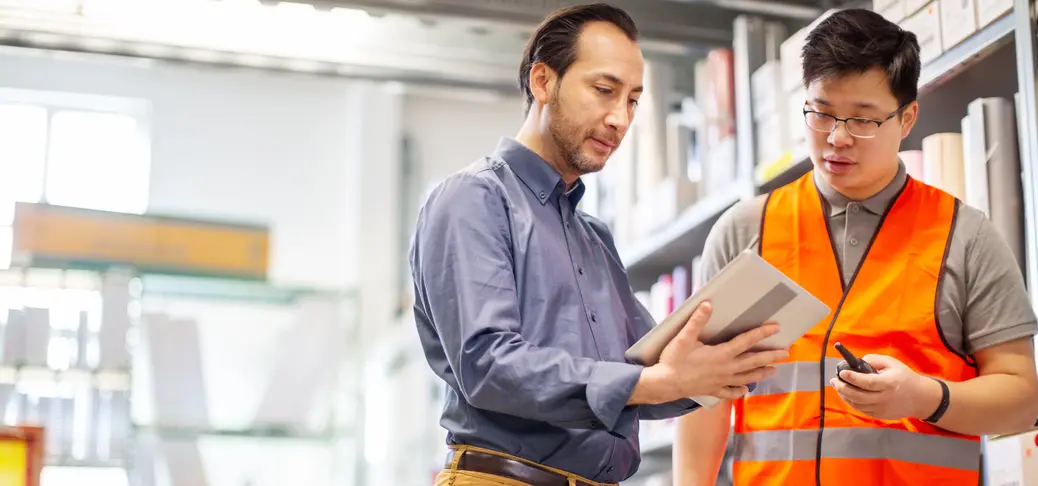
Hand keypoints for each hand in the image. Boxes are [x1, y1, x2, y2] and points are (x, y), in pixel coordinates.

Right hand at [648, 301, 788, 401]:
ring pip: (746, 378)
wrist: (665, 384)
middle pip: (753, 362)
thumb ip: (697, 321)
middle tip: (786, 353)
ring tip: (774, 370)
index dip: (761, 333)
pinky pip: (730, 392)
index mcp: (721, 354)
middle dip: (771, 356)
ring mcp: (720, 381)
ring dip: (761, 373)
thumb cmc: (673, 360)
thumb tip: (708, 305)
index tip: (776, 328)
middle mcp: (725, 369)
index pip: (746, 342)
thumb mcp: (684, 338)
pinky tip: (745, 389)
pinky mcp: (712, 390)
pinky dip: (740, 390)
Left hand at [830, 354, 940, 420]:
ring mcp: (881, 409)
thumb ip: (874, 360)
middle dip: (842, 388)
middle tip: (834, 380)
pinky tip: (847, 394)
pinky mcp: (880, 416)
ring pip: (857, 404)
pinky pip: (861, 410)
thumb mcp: (892, 363)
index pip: (867, 382)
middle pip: (858, 396)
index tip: (842, 372)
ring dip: (845, 395)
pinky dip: (852, 402)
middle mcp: (884, 398)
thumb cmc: (905, 377)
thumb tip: (857, 362)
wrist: (921, 398)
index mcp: (888, 384)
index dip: (852, 378)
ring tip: (838, 386)